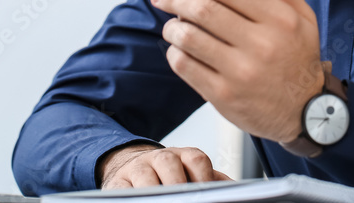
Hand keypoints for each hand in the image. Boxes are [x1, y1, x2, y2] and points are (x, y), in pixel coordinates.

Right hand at [98, 144, 230, 188]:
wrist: (132, 168)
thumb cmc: (169, 176)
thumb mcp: (192, 175)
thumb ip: (212, 181)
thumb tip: (236, 190)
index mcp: (183, 155)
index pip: (196, 159)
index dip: (203, 177)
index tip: (205, 192)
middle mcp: (160, 158)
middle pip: (169, 164)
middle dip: (177, 185)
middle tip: (184, 199)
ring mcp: (137, 168)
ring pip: (145, 177)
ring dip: (153, 191)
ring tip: (162, 201)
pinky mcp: (117, 183)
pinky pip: (121, 190)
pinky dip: (131, 198)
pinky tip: (139, 202)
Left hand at [151, 0, 324, 142]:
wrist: (306, 113)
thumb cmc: (300, 62)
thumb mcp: (305, 20)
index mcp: (279, 20)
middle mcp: (260, 44)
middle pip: (204, 10)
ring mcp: (240, 71)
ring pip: (190, 37)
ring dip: (172, 25)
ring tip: (170, 22)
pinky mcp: (224, 95)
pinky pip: (186, 66)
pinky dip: (175, 53)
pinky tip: (178, 48)